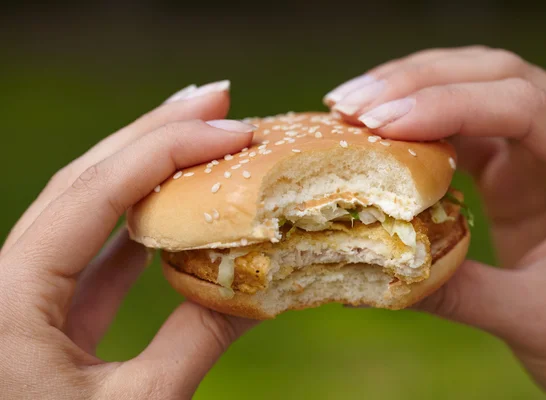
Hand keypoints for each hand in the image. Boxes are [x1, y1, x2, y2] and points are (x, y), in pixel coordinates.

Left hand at [0, 81, 258, 398]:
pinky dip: (143, 223)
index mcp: (8, 296)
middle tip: (216, 101)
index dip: (167, 152)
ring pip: (88, 210)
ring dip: (148, 169)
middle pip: (84, 180)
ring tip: (202, 133)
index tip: (233, 130)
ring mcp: (25, 293)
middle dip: (154, 132)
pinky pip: (96, 252)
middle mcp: (7, 280)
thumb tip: (259, 285)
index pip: (93, 195)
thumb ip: (196, 340)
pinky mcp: (45, 314)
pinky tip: (179, 203)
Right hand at [324, 46, 545, 399]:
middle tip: (352, 106)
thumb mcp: (535, 319)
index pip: (527, 107)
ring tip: (353, 111)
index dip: (452, 105)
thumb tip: (374, 270)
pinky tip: (380, 135)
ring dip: (412, 92)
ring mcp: (540, 153)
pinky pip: (461, 128)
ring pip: (476, 89)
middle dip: (419, 83)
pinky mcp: (511, 168)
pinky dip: (418, 125)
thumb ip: (458, 293)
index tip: (382, 124)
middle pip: (497, 77)